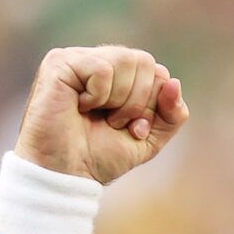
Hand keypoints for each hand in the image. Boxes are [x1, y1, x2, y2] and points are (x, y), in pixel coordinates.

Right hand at [14, 45, 188, 184]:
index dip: (154, 104)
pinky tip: (80, 107)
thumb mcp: (149, 140)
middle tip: (113, 123)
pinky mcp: (60, 62)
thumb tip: (173, 82)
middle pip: (145, 62)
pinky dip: (98, 96)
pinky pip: (103, 69)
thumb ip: (172, 114)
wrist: (66, 175)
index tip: (134, 129)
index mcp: (119, 76)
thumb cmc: (99, 157)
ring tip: (98, 116)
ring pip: (126, 60)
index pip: (158, 72)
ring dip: (119, 100)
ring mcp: (78, 58)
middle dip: (138, 102)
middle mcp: (99, 61)